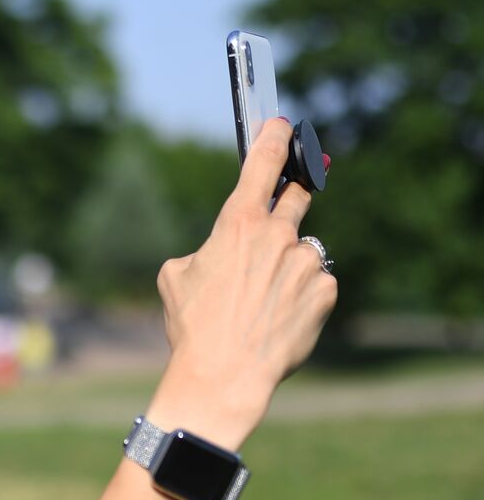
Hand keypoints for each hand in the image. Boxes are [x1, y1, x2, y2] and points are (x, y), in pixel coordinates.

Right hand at [151, 119, 337, 446]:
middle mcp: (277, 235)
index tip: (284, 125)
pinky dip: (301, 294)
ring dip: (288, 265)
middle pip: (298, 196)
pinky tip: (279, 317)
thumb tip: (218, 253)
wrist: (224, 374)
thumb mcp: (175, 278)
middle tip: (289, 198)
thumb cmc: (193, 326)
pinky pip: (315, 282)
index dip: (276, 138)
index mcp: (237, 223)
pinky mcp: (325, 290)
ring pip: (302, 250)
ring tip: (263, 302)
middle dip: (294, 194)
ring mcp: (306, 262)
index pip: (264, 163)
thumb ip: (203, 251)